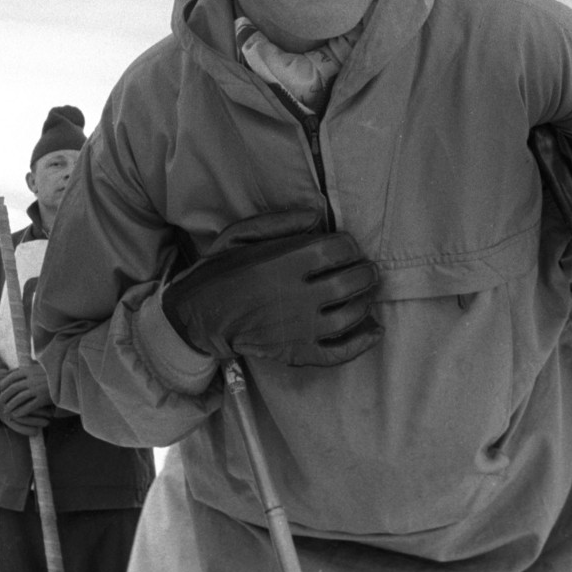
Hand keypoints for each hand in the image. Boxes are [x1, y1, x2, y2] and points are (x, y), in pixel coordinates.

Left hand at [0, 364, 55, 435]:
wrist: (65, 379)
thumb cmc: (49, 374)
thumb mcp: (36, 368)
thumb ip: (23, 370)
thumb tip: (8, 373)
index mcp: (29, 370)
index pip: (11, 377)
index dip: (3, 385)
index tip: (0, 390)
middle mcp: (32, 379)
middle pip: (13, 388)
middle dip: (5, 396)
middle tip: (1, 402)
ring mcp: (37, 389)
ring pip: (19, 398)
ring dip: (11, 406)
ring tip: (6, 411)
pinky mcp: (43, 398)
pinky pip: (29, 406)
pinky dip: (21, 411)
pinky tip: (16, 415)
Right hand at [162, 208, 380, 366]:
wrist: (197, 316)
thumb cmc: (220, 271)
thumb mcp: (240, 235)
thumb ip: (280, 223)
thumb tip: (318, 217)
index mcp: (283, 263)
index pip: (338, 250)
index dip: (350, 245)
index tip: (347, 247)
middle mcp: (296, 296)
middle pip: (351, 281)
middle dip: (365, 272)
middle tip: (366, 270)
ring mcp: (299, 329)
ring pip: (351, 315)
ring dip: (365, 302)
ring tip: (363, 294)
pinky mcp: (297, 353)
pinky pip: (339, 352)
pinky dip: (362, 343)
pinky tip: (374, 330)